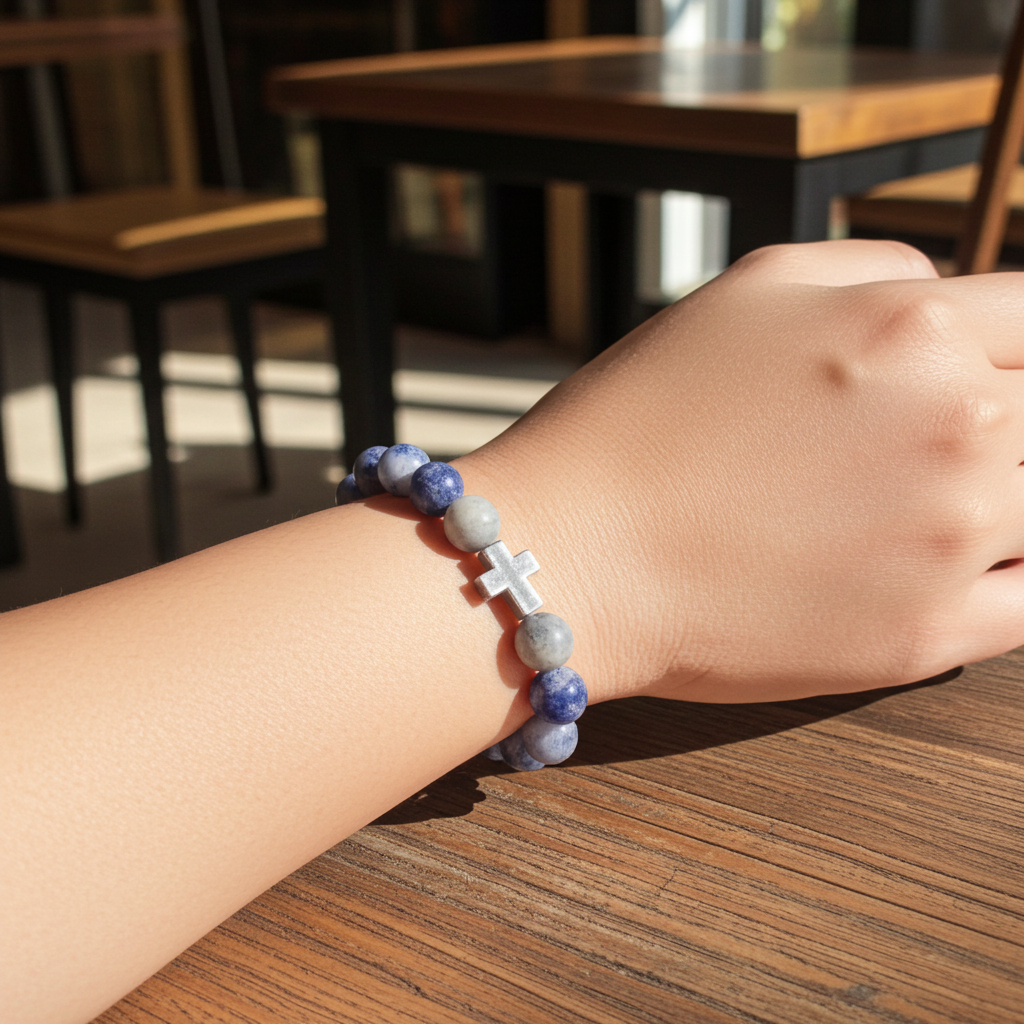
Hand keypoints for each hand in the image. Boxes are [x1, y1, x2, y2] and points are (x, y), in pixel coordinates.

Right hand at [462, 240, 1023, 702]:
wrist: (569, 551)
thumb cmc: (639, 418)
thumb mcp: (750, 287)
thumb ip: (878, 267)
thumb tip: (950, 290)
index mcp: (916, 328)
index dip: (1021, 348)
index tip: (999, 371)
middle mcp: (955, 427)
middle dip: (1009, 421)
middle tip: (930, 445)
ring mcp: (950, 541)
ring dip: (1012, 499)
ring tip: (926, 504)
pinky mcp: (925, 637)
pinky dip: (1017, 578)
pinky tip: (968, 566)